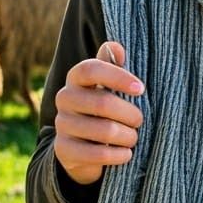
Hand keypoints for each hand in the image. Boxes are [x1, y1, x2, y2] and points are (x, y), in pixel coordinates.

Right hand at [53, 41, 143, 183]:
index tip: (141, 89)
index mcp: (76, 77)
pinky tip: (126, 154)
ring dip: (127, 136)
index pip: (92, 69)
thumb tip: (117, 47)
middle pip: (103, 103)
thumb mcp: (108, 85)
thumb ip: (112, 64)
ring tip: (133, 138)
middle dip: (130, 114)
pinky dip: (118, 155)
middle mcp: (64, 98)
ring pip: (104, 130)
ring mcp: (62, 124)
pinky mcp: (63, 150)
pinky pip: (97, 154)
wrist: (81, 146)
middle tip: (140, 121)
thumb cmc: (102, 107)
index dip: (118, 77)